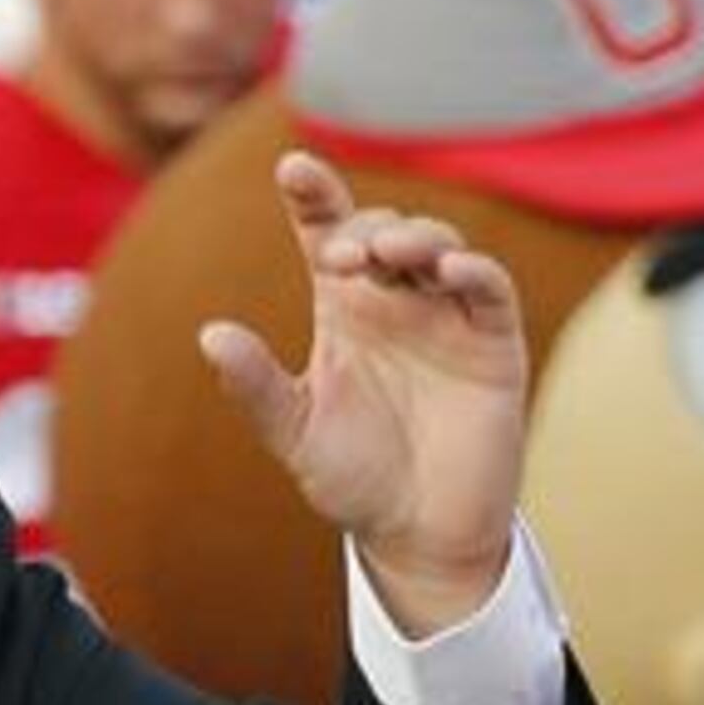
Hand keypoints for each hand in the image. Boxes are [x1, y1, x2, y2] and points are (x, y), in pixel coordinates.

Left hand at [200, 153, 525, 637]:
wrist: (419, 534)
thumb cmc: (354, 479)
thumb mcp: (295, 432)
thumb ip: (257, 387)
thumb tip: (210, 335)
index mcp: (344, 309)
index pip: (327, 232)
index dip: (314, 195)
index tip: (293, 170)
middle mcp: (395, 300)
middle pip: (382, 229)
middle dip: (362, 228)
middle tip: (340, 258)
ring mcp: (447, 317)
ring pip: (438, 244)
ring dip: (414, 236)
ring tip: (387, 253)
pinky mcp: (493, 343)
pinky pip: (490, 289)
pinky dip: (472, 270)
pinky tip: (447, 270)